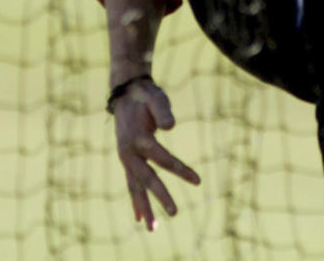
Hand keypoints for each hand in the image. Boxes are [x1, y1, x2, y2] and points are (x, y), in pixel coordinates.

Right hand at [112, 80, 200, 230]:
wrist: (125, 94)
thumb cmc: (145, 95)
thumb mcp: (155, 96)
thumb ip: (162, 110)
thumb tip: (171, 126)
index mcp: (138, 137)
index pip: (162, 158)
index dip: (180, 169)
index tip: (198, 181)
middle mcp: (129, 152)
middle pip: (147, 177)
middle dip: (160, 196)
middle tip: (175, 213)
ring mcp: (126, 158)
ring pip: (135, 187)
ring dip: (144, 207)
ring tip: (153, 229)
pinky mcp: (127, 161)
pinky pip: (131, 184)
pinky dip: (136, 201)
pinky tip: (140, 218)